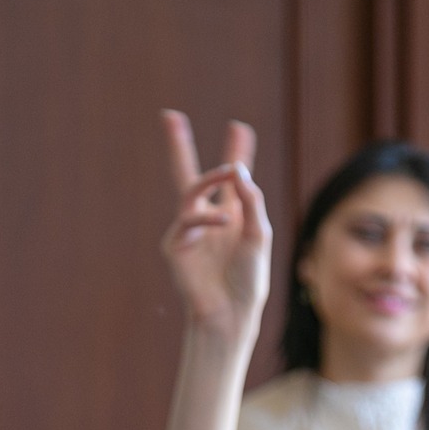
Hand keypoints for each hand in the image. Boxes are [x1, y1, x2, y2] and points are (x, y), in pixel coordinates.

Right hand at [160, 110, 270, 341]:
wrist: (231, 312)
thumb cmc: (248, 279)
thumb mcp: (259, 234)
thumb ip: (250, 200)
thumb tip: (236, 169)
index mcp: (233, 217)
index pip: (233, 180)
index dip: (236, 153)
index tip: (239, 128)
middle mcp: (209, 219)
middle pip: (189, 174)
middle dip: (178, 146)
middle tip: (169, 116)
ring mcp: (190, 230)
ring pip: (189, 189)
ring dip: (212, 177)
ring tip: (230, 170)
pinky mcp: (176, 244)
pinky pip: (189, 218)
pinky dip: (209, 217)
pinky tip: (224, 221)